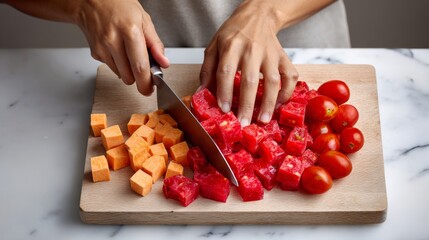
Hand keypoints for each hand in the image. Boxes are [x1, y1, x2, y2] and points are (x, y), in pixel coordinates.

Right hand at [76, 0, 168, 94]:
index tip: (150, 89)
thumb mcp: (144, 19)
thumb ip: (155, 44)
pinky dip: (118, 64)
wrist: (91, 1)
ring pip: (120, 75)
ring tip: (129, 53)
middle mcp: (113, 41)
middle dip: (139, 78)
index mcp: (129, 31)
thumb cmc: (119, 6)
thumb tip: (163, 62)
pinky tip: (117, 50)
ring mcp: (102, 48)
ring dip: (128, 71)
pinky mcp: (95, 53)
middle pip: (129, 76)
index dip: (146, 82)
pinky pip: (112, 68)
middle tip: (143, 71)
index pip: (139, 66)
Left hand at [200, 0, 297, 125]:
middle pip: (250, 80)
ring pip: (273, 81)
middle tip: (244, 123)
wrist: (258, 16)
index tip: (224, 109)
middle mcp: (252, 50)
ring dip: (269, 103)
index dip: (224, 92)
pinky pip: (290, 76)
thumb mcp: (214, 46)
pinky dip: (287, 92)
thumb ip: (207, 69)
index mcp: (231, 46)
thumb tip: (201, 93)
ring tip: (263, 120)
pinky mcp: (283, 57)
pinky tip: (279, 105)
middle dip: (247, 104)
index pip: (226, 71)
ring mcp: (270, 54)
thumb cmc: (233, 34)